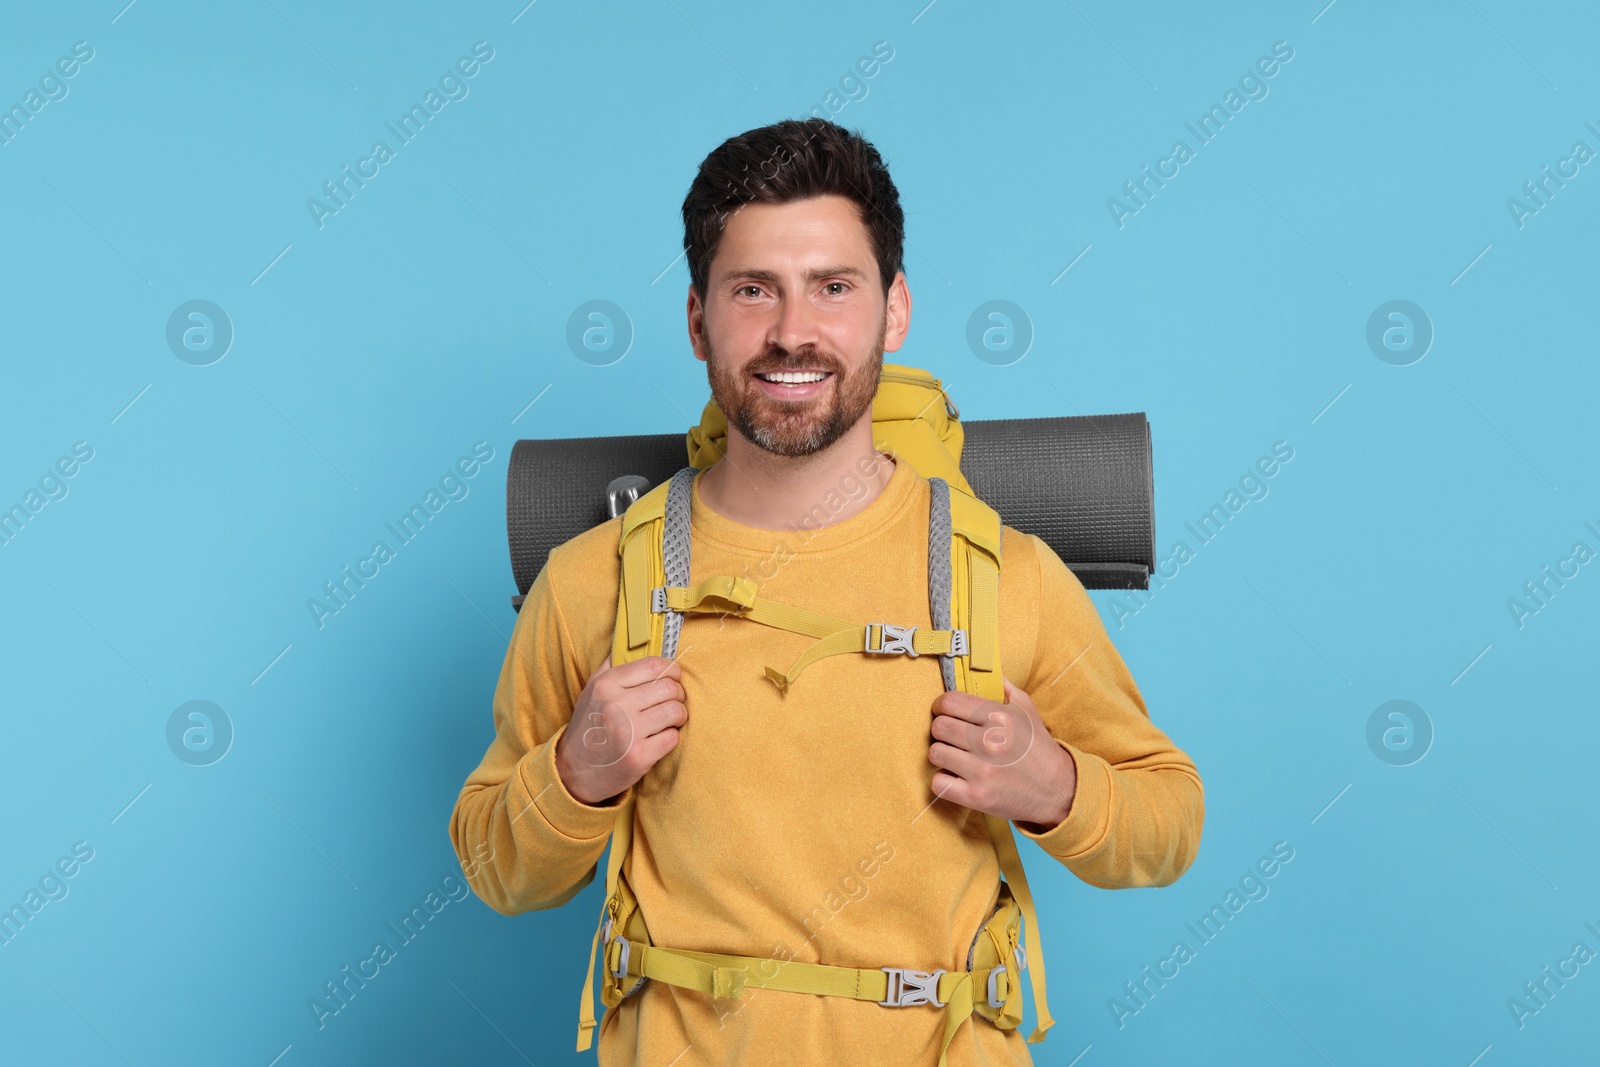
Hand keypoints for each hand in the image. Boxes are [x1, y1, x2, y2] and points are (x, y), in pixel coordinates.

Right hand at [554, 654, 686, 804]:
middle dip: (678, 695)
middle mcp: (616, 706)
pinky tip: (659, 739)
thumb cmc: (589, 726)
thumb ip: (613, 665)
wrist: (573, 771)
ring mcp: (628, 732)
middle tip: (672, 703)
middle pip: (670, 688)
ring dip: (678, 716)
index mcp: (607, 685)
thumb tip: (639, 644)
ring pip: (676, 711)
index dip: (672, 671)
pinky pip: (673, 737)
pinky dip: (671, 738)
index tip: (672, 679)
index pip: (655, 666)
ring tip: (669, 720)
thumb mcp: (592, 690)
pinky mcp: (639, 756)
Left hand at [928, 676, 1076, 832]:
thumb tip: (987, 671)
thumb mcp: (1027, 711)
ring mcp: (982, 771)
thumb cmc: (1038, 748)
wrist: (1057, 790)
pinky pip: (938, 783)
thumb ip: (1005, 689)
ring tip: (955, 757)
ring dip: (942, 755)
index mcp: (1000, 717)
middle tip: (951, 736)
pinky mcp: (976, 796)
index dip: (942, 705)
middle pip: (938, 727)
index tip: (944, 711)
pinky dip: (944, 781)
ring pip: (935, 753)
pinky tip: (956, 777)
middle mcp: (990, 742)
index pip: (950, 702)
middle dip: (941, 730)